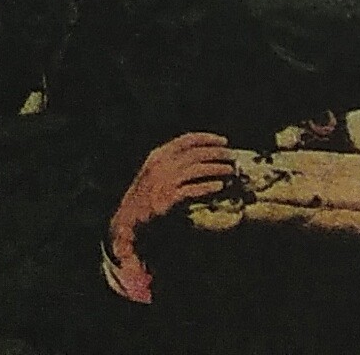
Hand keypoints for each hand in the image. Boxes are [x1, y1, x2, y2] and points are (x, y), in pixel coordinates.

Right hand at [106, 132, 234, 300]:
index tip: (223, 141)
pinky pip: (192, 189)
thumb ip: (175, 162)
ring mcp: (163, 182)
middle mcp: (161, 165)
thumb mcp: (156, 172)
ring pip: (197, 169)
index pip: (187, 140)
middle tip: (232, 156)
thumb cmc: (146, 196)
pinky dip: (207, 186)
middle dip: (217, 153)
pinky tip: (218, 187)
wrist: (127, 221)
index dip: (208, 138)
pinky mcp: (166, 200)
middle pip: (196, 153)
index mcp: (158, 155)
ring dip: (217, 168)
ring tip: (230, 171)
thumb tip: (204, 155)